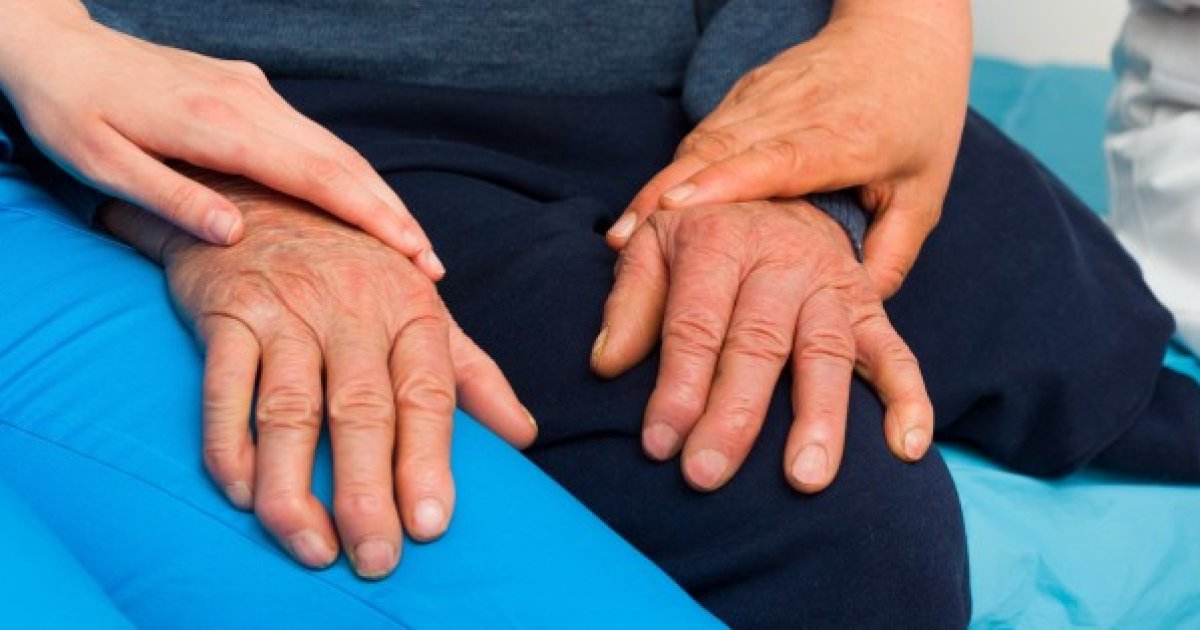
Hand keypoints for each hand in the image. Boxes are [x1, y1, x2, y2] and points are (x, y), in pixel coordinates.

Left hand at [0, 2, 442, 276]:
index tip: (410, 253)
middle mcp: (249, 101)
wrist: (53, 45)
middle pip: (342, 162)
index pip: (315, 175)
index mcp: (215, 124)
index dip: (369, 217)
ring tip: (411, 244)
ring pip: (336, 148)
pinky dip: (350, 176)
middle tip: (430, 265)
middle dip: (392, 214)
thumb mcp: (99, 163)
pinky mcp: (249, 90)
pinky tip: (365, 206)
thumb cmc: (67, 110)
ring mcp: (254, 91)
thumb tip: (234, 236)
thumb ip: (168, 199)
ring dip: (378, 196)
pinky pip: (314, 138)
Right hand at [99, 175, 535, 577]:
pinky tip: (244, 495)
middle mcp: (352, 309)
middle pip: (362, 410)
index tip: (432, 523)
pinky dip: (230, 446)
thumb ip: (472, 374)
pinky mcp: (226, 312)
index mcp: (412, 311)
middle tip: (377, 557)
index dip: (430, 461)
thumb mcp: (423, 307)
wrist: (266, 196)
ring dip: (297, 486)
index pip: (427, 394)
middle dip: (368, 491)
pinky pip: (223, 389)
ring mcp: (287, 310)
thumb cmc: (356, 268)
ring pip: (290, 410)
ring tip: (313, 548)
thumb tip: (525, 436)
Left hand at [592, 200, 932, 492]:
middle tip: (707, 475)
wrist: (777, 190)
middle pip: (758, 343)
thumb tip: (606, 365)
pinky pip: (896, 352)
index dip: (676, 385)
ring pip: (826, 352)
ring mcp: (831, 284)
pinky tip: (905, 450)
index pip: (695, 323)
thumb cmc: (703, 234)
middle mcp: (780, 258)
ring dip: (818, 418)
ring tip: (803, 480)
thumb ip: (628, 304)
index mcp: (718, 239)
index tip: (659, 444)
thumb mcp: (652, 246)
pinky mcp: (869, 306)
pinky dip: (907, 400)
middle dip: (732, 414)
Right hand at [607, 1, 970, 297]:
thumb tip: (854, 314)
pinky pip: (701, 135)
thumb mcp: (925, 192)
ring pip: (701, 141)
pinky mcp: (745, 92)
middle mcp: (796, 109)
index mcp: (846, 135)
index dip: (725, 183)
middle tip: (625, 243)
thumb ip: (891, 254)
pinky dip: (671, 173)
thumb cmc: (918, 116)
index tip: (678, 210)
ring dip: (660, 187)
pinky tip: (647, 209)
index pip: (779, 158)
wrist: (902, 31)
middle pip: (720, 150)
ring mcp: (764, 95)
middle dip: (667, 195)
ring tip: (624, 236)